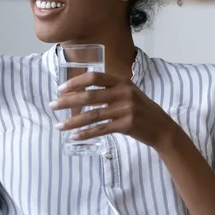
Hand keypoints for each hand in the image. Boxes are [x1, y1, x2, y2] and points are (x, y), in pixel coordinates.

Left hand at [49, 72, 174, 148]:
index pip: (94, 77)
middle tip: (52, 106)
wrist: (162, 127)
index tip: (60, 89)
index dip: (75, 82)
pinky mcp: (127, 125)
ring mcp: (125, 109)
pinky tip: (74, 136)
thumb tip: (80, 90)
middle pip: (89, 96)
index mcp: (121, 81)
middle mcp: (123, 93)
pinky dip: (86, 133)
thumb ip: (110, 88)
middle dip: (67, 101)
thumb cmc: (141, 109)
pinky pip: (101, 129)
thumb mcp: (129, 92)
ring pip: (92, 115)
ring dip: (72, 121)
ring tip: (59, 125)